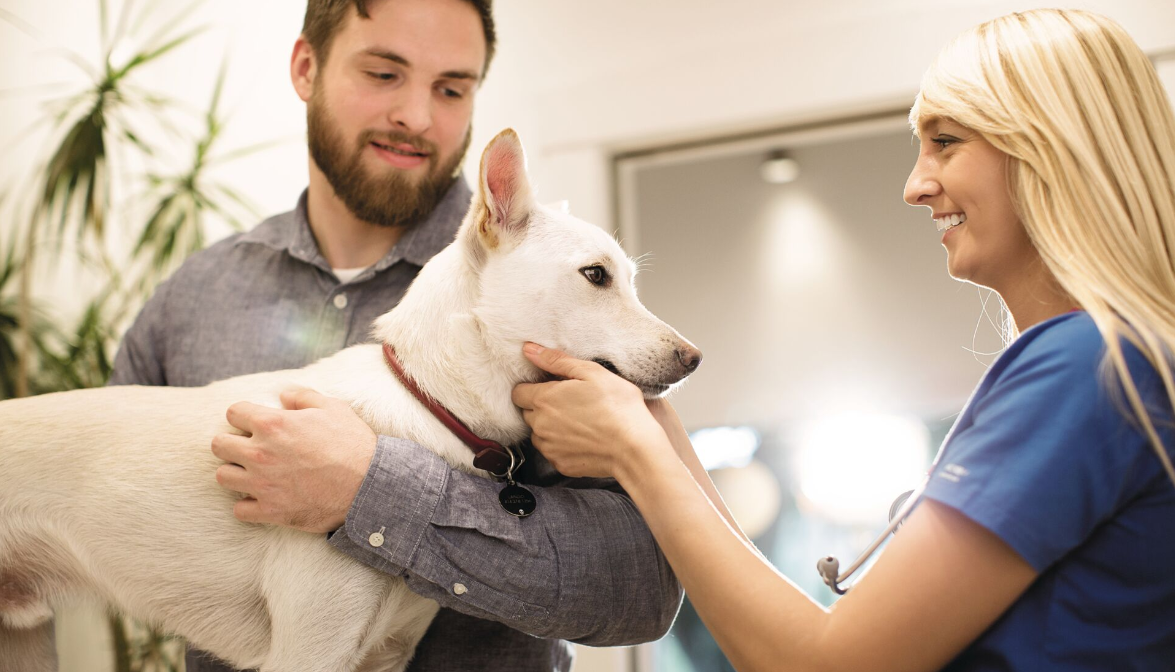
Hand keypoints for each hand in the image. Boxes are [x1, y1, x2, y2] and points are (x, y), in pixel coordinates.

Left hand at [212, 388, 375, 532]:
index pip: (233, 412)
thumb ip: (302, 396)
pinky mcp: (270, 511)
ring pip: (223, 477)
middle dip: (232, 442)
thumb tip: (283, 395)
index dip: (244, 415)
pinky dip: (248, 504)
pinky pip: (239, 509)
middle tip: (250, 447)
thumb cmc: (352, 443)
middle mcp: (260, 453)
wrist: (368, 485)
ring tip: (253, 473)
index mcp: (272, 424)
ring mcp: (262, 484)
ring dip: (236, 473)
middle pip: (218, 445)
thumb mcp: (333, 407)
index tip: (255, 422)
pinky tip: (263, 497)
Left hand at [512, 343, 671, 480]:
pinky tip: (583, 439)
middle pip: (528, 413)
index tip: (551, 387)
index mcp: (544, 399)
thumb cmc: (617, 406)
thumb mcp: (591, 372)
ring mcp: (549, 448)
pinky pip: (553, 452)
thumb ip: (556, 360)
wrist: (634, 448)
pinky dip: (562, 446)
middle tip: (569, 403)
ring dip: (550, 427)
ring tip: (579, 421)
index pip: (518, 392)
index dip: (533, 387)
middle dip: (542, 407)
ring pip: (539, 434)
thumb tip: (529, 350)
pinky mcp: (560, 464)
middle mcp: (540, 425)